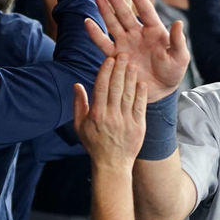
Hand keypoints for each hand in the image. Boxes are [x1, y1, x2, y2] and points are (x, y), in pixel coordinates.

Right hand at [74, 54, 146, 170]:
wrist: (112, 164)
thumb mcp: (79, 126)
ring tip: (133, 65)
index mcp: (96, 114)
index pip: (101, 87)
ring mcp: (126, 121)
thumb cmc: (94, 143)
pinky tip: (141, 83)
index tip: (109, 59)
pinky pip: (140, 107)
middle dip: (120, 69)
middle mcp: (111, 116)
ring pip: (128, 95)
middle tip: (124, 55)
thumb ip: (79, 104)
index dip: (106, 71)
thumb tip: (77, 85)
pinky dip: (141, 94)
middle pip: (116, 88)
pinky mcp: (138, 126)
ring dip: (131, 78)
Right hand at [86, 0, 189, 101]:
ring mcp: (125, 44)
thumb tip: (179, 22)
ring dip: (105, 12)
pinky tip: (87, 23)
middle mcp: (138, 34)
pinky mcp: (116, 57)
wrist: (161, 90)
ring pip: (113, 24)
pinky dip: (95, 34)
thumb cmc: (173, 71)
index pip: (146, 11)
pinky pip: (104, 43)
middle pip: (126, 14)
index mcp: (155, 31)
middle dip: (117, 1)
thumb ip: (178, 40)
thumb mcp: (180, 56)